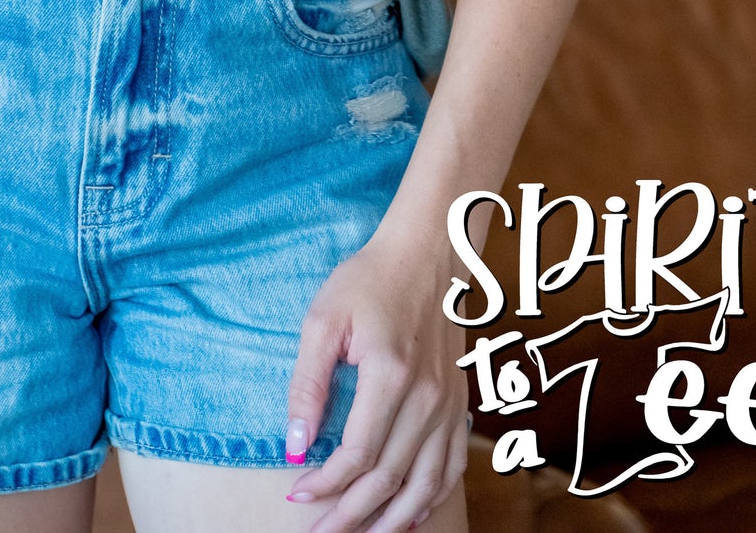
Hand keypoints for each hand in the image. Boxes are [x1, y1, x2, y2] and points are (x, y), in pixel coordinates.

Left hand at [283, 229, 469, 530]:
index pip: (357, 455)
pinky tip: (405, 516)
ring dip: (390, 521)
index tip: (296, 497)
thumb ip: (308, 383)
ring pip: (424, 485)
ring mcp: (449, 404)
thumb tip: (295, 446)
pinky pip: (451, 468)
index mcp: (390, 374)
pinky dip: (429, 500)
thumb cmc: (370, 278)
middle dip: (350, 515)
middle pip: (388, 479)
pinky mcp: (460, 403)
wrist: (429, 250)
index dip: (324, 484)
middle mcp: (427, 397)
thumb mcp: (324, 318)